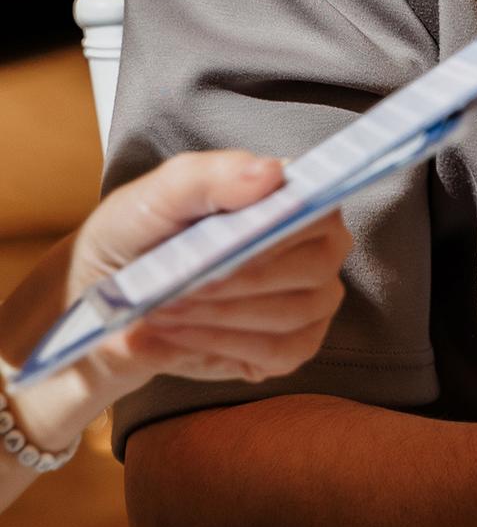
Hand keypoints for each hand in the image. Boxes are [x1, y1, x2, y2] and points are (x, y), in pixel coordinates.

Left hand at [1, 157, 348, 455]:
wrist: (108, 301)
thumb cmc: (139, 236)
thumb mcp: (155, 197)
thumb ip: (208, 177)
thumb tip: (271, 174)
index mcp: (293, 194)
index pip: (315, 206)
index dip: (277, 227)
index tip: (222, 243)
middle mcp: (318, 245)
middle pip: (311, 267)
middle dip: (236, 281)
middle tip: (173, 288)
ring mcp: (312, 299)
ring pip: (291, 314)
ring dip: (220, 317)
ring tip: (163, 311)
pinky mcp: (294, 346)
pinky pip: (281, 353)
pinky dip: (223, 345)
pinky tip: (181, 334)